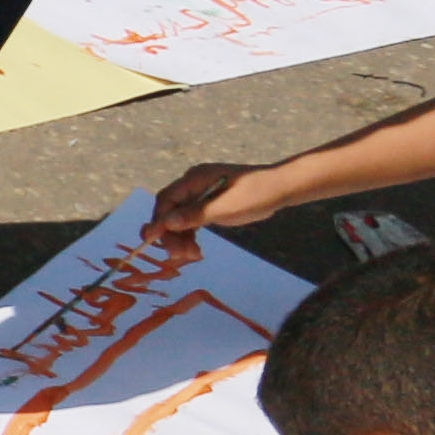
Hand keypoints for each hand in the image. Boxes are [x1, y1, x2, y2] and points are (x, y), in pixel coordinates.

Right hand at [140, 158, 262, 248]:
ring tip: (192, 256)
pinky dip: (190, 237)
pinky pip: (190, 222)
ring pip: (178, 220)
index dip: (158, 220)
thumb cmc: (256, 194)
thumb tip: (166, 222)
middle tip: (179, 256)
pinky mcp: (207, 205)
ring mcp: (199, 195)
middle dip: (170, 234)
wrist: (280, 189)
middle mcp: (192, 185)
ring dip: (180, 239)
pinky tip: (196, 251)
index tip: (154, 241)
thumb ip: (196, 214)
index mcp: (194, 179)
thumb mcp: (226, 207)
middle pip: (169, 211)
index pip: (166, 200)